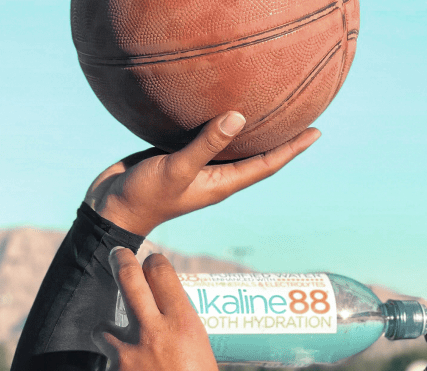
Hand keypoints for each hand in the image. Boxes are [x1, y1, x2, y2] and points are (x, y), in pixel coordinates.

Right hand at [85, 112, 319, 235]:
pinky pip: (205, 137)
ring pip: (232, 146)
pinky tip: (218, 105)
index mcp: (222, 183)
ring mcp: (197, 166)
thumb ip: (206, 145)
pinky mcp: (177, 156)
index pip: (267, 164)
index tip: (317, 131)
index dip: (293, 148)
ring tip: (271, 109)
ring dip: (251, 131)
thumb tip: (239, 117)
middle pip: (257, 155)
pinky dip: (217, 123)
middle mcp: (215, 175)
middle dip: (281, 139)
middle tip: (305, 116)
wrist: (109, 208)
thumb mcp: (176, 169)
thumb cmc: (143, 196)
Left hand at [93, 247, 232, 370]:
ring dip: (109, 331)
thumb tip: (168, 333)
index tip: (150, 263)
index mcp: (185, 325)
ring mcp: (127, 357)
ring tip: (119, 341)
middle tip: (117, 255)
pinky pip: (109, 369)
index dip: (154, 265)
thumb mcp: (204, 362)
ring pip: (103, 328)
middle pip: (127, 280)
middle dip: (120, 262)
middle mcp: (153, 333)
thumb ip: (179, 342)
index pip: (161, 274)